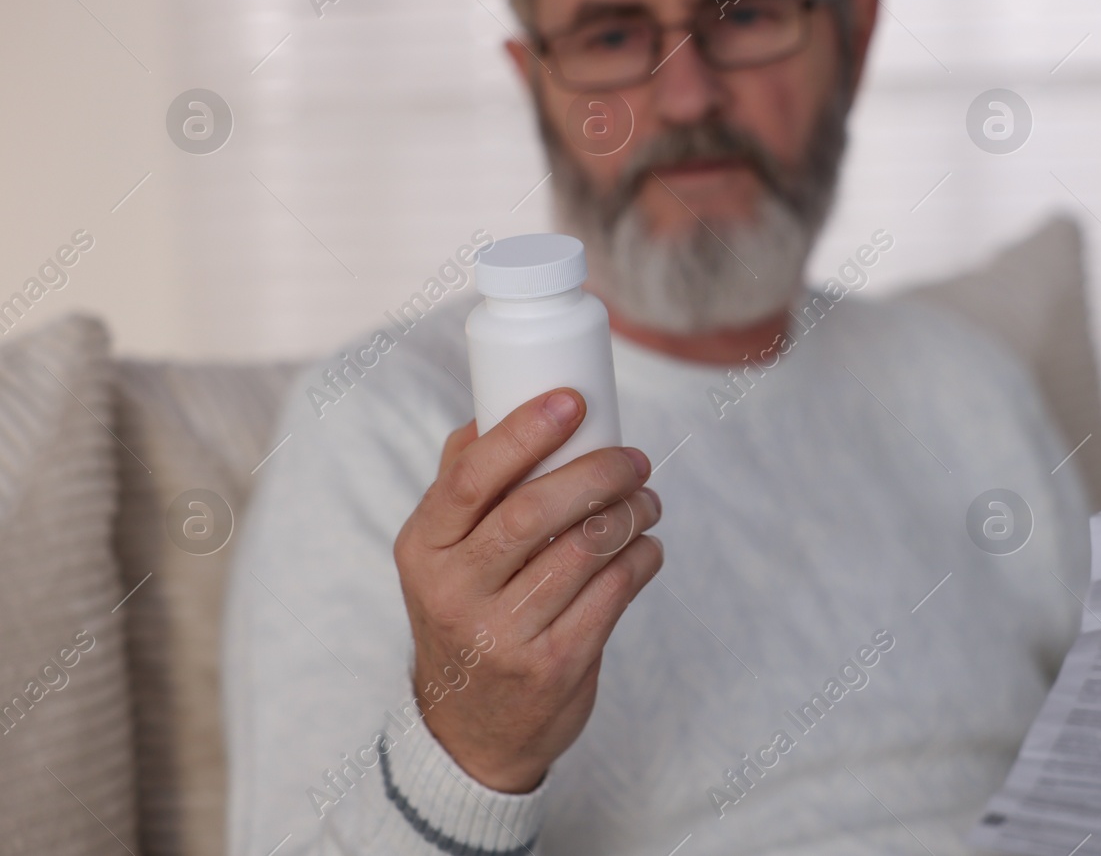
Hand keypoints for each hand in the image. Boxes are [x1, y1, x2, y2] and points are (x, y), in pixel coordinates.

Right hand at [393, 388, 662, 791]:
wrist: (469, 731)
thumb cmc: (466, 614)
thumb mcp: (441, 557)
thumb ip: (463, 486)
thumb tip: (498, 406)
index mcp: (423, 548)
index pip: (470, 477)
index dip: (525, 432)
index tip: (574, 401)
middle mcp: (454, 592)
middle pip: (534, 510)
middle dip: (598, 472)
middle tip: (634, 459)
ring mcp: (504, 634)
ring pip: (584, 549)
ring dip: (630, 513)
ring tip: (646, 500)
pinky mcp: (555, 665)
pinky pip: (614, 592)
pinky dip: (642, 557)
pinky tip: (646, 546)